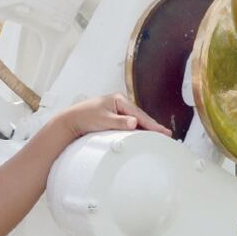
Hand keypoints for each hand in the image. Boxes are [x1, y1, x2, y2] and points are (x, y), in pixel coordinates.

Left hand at [53, 93, 172, 141]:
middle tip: (167, 135)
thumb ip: (119, 122)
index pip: (139, 114)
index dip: (151, 124)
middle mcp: (119, 103)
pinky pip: (129, 123)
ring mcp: (117, 110)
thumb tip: (134, 122)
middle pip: (140, 116)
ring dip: (146, 128)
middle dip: (152, 126)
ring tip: (159, 136)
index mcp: (118, 99)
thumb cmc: (84, 118)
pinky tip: (143, 135)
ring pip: (135, 120)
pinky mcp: (114, 118)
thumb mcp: (103, 120)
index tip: (163, 132)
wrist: (70, 121)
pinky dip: (137, 129)